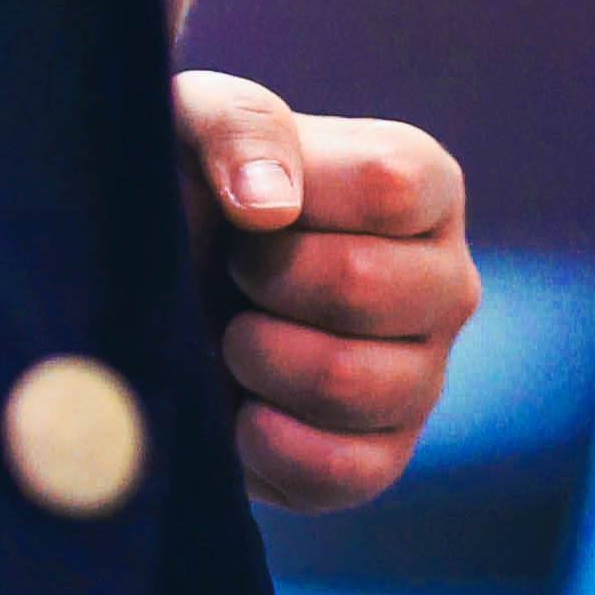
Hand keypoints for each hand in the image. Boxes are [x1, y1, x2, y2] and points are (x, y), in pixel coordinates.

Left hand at [170, 78, 478, 514]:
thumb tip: (268, 205)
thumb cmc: (187, 187)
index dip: (292, 201)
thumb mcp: (193, 122)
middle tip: (231, 274)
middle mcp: (445, 282)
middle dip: (263, 279)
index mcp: (423, 186)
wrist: (149, 286)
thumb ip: (239, 125)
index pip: (388, 187)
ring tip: (231, 336)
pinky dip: (266, 443)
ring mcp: (423, 377)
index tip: (246, 208)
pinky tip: (237, 409)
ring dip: (257, 357)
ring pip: (351, 383)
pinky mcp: (382, 459)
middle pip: (363, 288)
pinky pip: (342, 472)